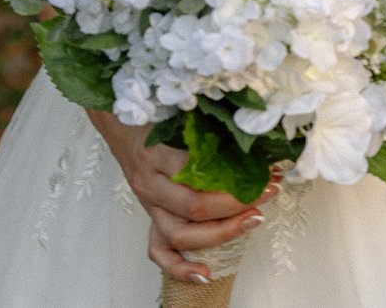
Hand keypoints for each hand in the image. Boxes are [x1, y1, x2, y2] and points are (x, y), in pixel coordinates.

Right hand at [86, 109, 276, 284]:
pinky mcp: (150, 218)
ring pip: (181, 235)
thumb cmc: (151, 116)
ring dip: (222, 232)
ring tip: (253, 220)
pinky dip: (180, 268)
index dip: (236, 178)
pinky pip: (159, 252)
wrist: (119, 122)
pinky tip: (205, 273)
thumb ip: (207, 125)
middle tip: (267, 192)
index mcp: (155, 155)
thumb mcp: (178, 113)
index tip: (267, 170)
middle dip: (237, 205)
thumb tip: (254, 137)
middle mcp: (150, 184)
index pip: (199, 176)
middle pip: (194, 208)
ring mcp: (149, 206)